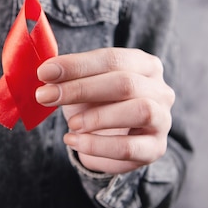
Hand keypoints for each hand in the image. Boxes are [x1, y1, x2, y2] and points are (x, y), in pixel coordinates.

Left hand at [35, 48, 174, 174]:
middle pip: (125, 83)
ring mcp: (163, 119)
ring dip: (97, 117)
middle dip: (81, 89)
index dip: (77, 65)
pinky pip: (129, 148)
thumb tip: (46, 70)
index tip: (44, 72)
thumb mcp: (82, 85)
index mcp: (144, 64)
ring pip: (139, 111)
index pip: (112, 59)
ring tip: (70, 124)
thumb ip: (68, 75)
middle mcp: (160, 89)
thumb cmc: (95, 104)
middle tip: (45, 96)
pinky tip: (73, 141)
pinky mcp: (155, 149)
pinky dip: (96, 145)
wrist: (109, 140)